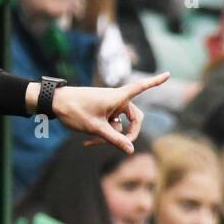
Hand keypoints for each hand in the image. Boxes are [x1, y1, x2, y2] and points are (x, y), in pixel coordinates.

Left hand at [49, 72, 169, 152]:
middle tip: (125, 146)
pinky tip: (88, 142)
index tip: (169, 73)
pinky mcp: (102, 110)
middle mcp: (116, 99)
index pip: (141, 87)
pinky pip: (109, 123)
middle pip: (134, 117)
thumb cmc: (75, 111)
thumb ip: (114, 139)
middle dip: (129, 132)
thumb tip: (131, 150)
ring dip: (110, 135)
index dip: (155, 82)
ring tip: (91, 141)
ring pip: (119, 123)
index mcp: (118, 97)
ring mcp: (109, 105)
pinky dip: (103, 133)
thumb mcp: (96, 128)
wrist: (54, 103)